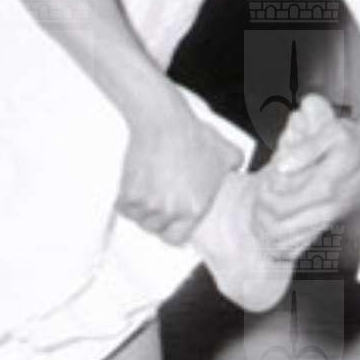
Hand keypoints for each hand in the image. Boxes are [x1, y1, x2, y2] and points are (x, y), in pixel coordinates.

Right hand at [118, 101, 241, 245]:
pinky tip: (133, 187)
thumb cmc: (194, 135)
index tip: (168, 222)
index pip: (177, 239)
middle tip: (155, 201)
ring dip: (140, 209)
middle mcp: (172, 212)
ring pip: (138, 219)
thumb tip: (237, 171)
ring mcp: (150, 204)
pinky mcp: (130, 194)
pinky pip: (122, 207)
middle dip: (155, 218)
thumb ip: (235, 167)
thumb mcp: (227, 153)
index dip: (171, 230)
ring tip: (146, 191)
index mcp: (195, 209)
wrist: (164, 121)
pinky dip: (125, 199)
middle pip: (155, 229)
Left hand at [254, 94, 359, 258]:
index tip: (263, 182)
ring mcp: (330, 217)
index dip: (265, 197)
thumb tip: (282, 166)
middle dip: (263, 215)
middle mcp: (328, 207)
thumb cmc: (353, 140)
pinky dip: (285, 242)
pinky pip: (304, 241)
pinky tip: (274, 233)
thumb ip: (306, 149)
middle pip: (282, 225)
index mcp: (325, 186)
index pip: (283, 204)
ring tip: (261, 214)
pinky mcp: (331, 221)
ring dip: (271, 230)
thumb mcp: (332, 132)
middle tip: (259, 199)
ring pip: (292, 238)